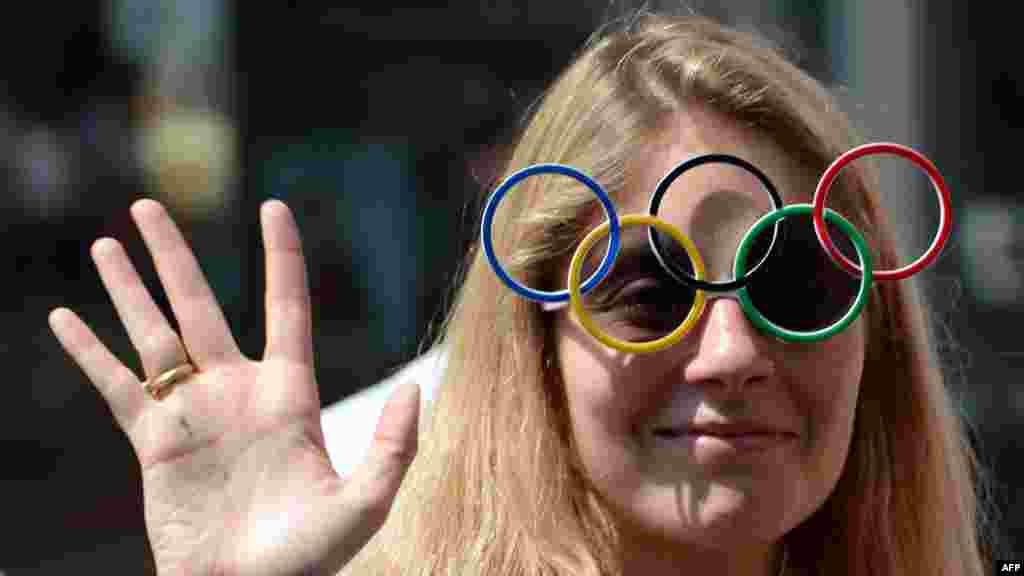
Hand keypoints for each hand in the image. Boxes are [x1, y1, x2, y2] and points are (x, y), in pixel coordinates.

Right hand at [48, 199, 419, 575]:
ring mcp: (192, 413)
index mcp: (288, 394)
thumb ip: (394, 445)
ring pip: (153, 335)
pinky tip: (64, 317)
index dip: (280, 256)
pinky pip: (115, 386)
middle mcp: (236, 391)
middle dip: (173, 255)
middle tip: (148, 205)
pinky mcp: (153, 443)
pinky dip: (88, 352)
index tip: (273, 207)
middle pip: (200, 305)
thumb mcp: (364, 503)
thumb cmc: (308, 557)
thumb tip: (416, 385)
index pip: (285, 307)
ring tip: (108, 243)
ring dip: (128, 289)